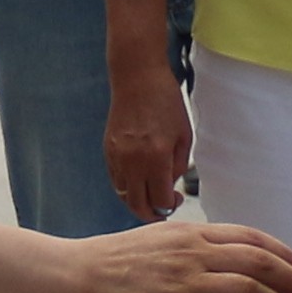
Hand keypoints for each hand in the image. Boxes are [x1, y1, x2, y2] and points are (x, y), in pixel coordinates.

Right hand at [59, 214, 291, 292]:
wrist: (75, 278)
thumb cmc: (110, 264)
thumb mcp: (157, 242)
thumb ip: (190, 249)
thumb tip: (219, 264)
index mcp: (191, 232)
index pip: (250, 238)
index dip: (284, 254)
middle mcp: (194, 252)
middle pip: (260, 263)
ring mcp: (186, 282)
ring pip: (251, 292)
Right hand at [104, 75, 192, 224]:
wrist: (137, 79)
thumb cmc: (165, 102)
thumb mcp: (183, 135)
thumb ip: (178, 166)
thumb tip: (169, 187)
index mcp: (157, 156)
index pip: (161, 200)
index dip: (170, 207)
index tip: (175, 200)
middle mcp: (134, 160)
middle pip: (138, 205)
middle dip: (152, 214)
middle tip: (162, 209)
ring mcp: (117, 157)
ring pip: (125, 195)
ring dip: (138, 201)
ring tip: (151, 194)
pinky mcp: (108, 151)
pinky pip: (116, 180)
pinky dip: (127, 186)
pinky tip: (139, 179)